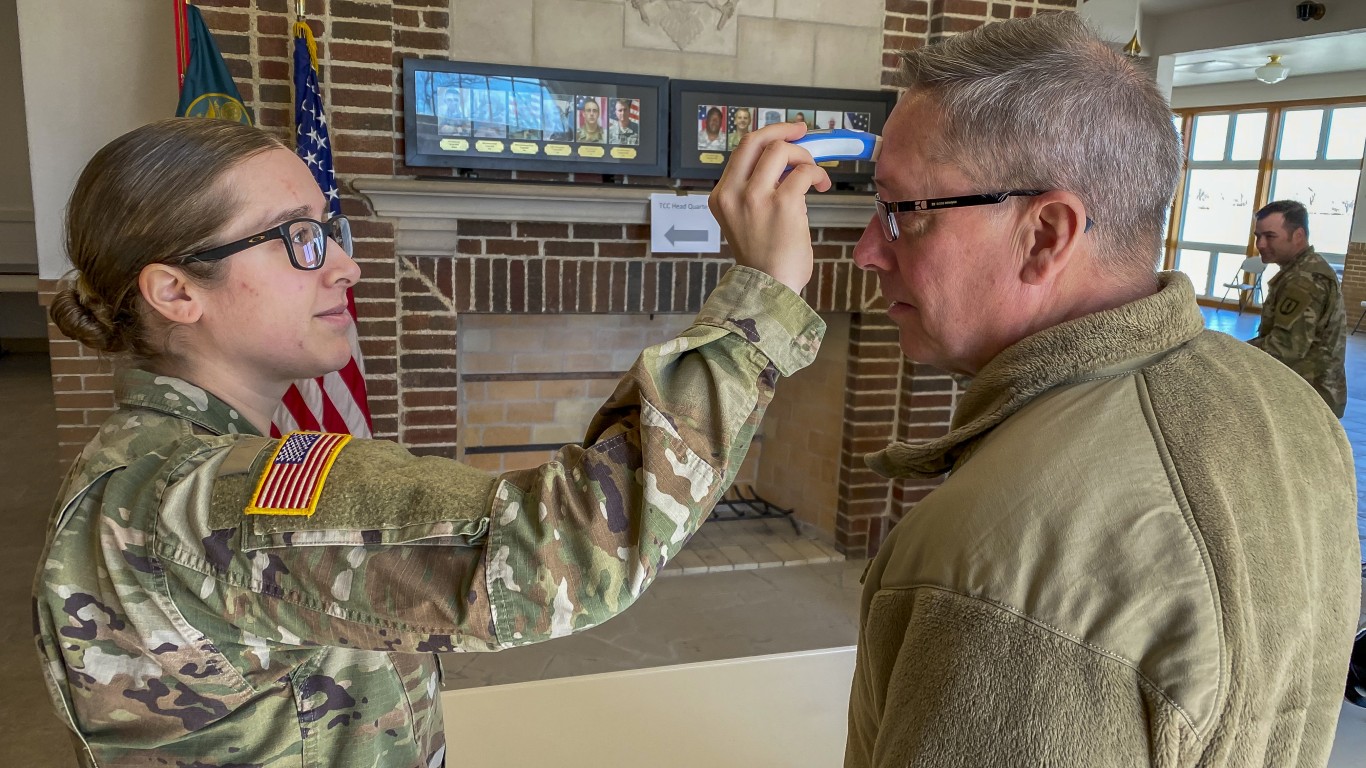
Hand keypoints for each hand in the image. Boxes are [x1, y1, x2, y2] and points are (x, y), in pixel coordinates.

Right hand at [709, 121, 831, 293]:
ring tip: (814, 174)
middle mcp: (734, 194)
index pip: (741, 151)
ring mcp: (756, 198)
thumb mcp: (745, 219)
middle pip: (756, 141)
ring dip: (804, 156)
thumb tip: (785, 162)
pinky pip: (803, 172)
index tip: (786, 134)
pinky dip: (817, 174)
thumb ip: (756, 190)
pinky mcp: (782, 205)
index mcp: (721, 196)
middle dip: (783, 130)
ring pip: (780, 150)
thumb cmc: (764, 258)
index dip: (768, 136)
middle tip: (801, 131)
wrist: (768, 289)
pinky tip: (822, 185)